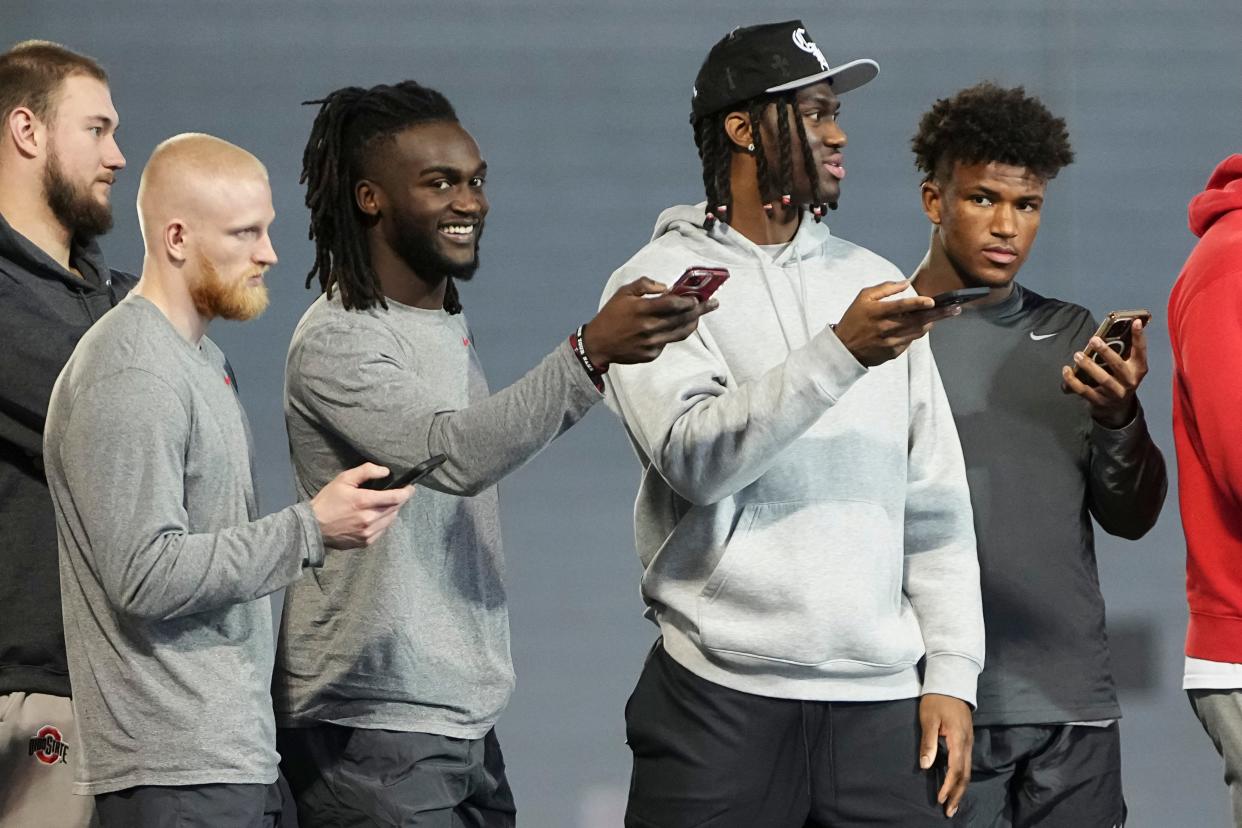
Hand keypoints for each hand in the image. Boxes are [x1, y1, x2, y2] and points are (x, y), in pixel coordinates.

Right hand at [310, 463, 414, 549]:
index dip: (407, 492)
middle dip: (399, 500)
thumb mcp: (344, 479)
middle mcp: (369, 519)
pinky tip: (374, 517)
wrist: (313, 527)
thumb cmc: (328, 501)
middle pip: (395, 509)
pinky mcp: (366, 542)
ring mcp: (368, 532)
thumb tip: (385, 472)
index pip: (396, 497)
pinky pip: (382, 530)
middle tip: (396, 494)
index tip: (410, 488)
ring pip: (390, 520)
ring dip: (391, 511)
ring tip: (383, 504)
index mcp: (364, 501)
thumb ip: (366, 471)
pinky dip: (382, 522)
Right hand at [584, 277, 717, 368]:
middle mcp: (649, 327)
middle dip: (700, 310)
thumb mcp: (624, 292)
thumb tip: (666, 287)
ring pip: (680, 333)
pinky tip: (674, 327)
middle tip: (713, 304)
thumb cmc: (611, 315)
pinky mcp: (651, 355)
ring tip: (700, 316)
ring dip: (693, 323)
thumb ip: (645, 284)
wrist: (598, 344)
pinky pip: (668, 342)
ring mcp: (651, 343)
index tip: (697, 297)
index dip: (688, 300)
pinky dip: (673, 333)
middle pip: (682, 318)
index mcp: (642, 309)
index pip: (672, 304)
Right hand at [833, 281, 960, 366]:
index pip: (901, 306)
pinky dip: (915, 333)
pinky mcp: (893, 353)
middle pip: (917, 321)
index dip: (918, 304)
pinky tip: (915, 327)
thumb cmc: (853, 320)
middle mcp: (886, 328)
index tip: (932, 301)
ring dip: (930, 323)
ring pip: (918, 332)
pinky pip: (910, 341)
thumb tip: (905, 283)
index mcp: (878, 312)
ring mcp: (890, 342)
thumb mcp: (863, 298)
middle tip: (955, 309)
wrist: (844, 349)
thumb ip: (885, 288)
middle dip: (938, 314)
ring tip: (940, 315)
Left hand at [919, 693, 972, 818]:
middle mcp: (968, 744)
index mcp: (959, 740)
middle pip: (965, 775)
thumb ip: (928, 742)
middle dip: (957, 794)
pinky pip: (967, 764)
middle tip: (949, 811)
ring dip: (960, 788)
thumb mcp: (929, 719)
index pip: (956, 769)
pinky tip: (956, 785)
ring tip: (953, 803)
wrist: (952, 683)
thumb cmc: (937, 700)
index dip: (948, 786)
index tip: (940, 799)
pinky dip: (962, 778)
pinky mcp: (967, 740)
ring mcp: (969, 742)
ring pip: (968, 771)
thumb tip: (926, 766)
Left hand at [1060, 320, 1147, 427]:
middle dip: (1106, 352)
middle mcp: (1130, 381)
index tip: (1136, 322)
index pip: (1140, 351)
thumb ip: (1120, 351)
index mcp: (1138, 368)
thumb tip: (1107, 330)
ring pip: (1103, 379)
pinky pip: (1084, 391)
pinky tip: (1066, 370)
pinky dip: (1073, 381)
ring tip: (1078, 355)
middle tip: (1093, 340)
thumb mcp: (1125, 366)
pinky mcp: (1100, 401)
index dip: (1139, 336)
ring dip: (1089, 366)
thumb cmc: (1119, 378)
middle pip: (1119, 366)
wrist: (1117, 408)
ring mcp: (1115, 393)